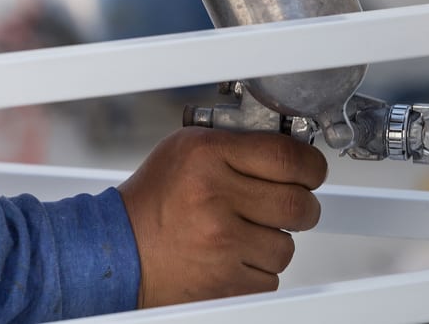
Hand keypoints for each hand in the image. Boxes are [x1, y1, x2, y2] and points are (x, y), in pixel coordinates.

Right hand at [117, 127, 326, 307]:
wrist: (116, 252)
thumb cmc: (156, 198)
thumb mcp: (189, 149)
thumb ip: (241, 144)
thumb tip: (296, 149)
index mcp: (207, 157)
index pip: (288, 157)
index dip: (312, 166)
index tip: (312, 172)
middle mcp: (213, 198)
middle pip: (298, 204)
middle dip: (303, 205)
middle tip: (290, 203)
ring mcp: (219, 245)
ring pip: (287, 245)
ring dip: (277, 240)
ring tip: (247, 231)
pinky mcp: (222, 283)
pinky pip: (270, 277)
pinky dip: (260, 269)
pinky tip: (234, 255)